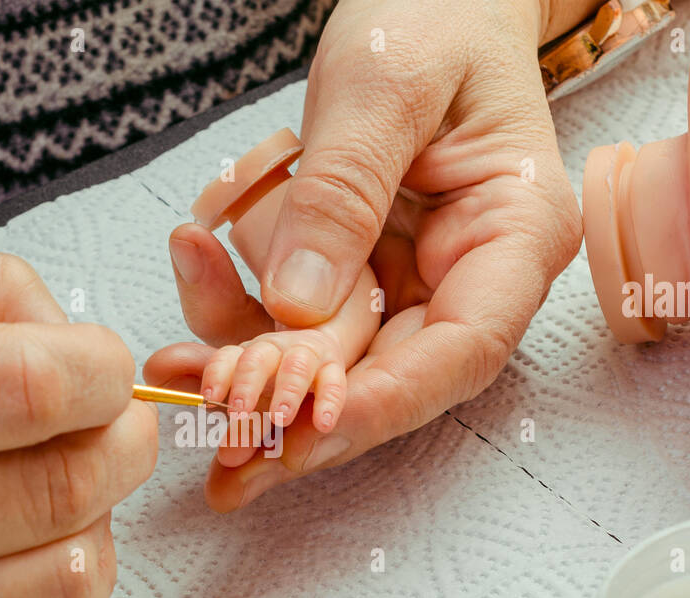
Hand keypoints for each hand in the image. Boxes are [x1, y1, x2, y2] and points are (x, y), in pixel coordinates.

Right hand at [0, 254, 157, 597]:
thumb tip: (76, 341)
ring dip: (100, 517)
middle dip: (122, 439)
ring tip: (61, 483)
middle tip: (111, 419)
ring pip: (70, 575)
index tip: (98, 364)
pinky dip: (73, 587)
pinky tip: (37, 549)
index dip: (97, 370)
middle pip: (60, 486)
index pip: (18, 391)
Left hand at [146, 0, 584, 510]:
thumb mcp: (384, 85)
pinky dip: (235, 308)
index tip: (300, 434)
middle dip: (296, 414)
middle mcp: (468, 275)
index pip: (459, 350)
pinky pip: (292, 311)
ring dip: (251, 372)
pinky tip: (187, 288)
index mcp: (514, 234)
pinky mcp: (357, 270)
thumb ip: (342, 191)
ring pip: (329, 357)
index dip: (380, 404)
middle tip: (222, 461)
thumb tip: (295, 308)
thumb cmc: (431, 17)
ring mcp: (410, 277)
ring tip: (174, 374)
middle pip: (387, 375)